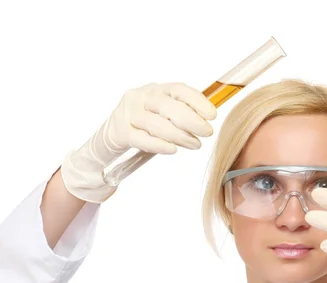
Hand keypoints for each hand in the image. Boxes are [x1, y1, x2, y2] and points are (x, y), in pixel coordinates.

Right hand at [61, 82, 216, 202]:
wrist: (113, 135)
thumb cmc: (146, 123)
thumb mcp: (164, 112)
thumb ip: (183, 112)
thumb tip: (210, 118)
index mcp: (156, 89)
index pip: (178, 89)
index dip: (197, 101)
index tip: (213, 115)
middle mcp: (141, 97)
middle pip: (168, 106)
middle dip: (191, 120)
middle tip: (207, 132)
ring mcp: (128, 113)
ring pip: (156, 124)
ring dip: (179, 135)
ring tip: (195, 144)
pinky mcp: (120, 132)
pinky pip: (141, 139)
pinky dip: (159, 144)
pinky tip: (173, 149)